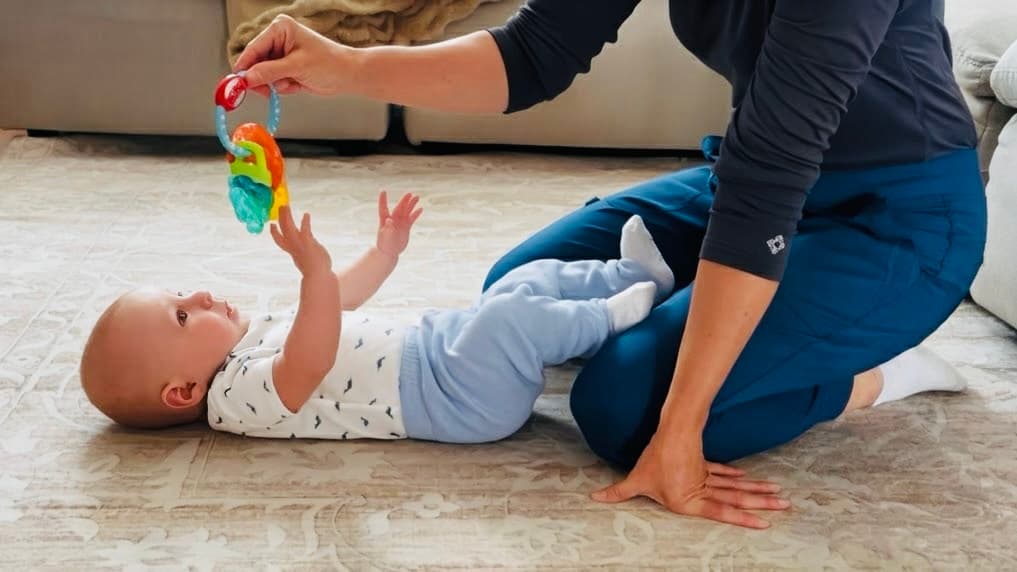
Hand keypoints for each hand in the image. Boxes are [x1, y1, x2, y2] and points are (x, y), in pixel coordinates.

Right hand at [233, 14, 353, 95]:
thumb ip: (269, 72)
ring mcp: (281, 54)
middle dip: (261, 79)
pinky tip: (297, 85)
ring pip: (263, 75)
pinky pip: (273, 82)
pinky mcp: (286, 68)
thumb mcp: (297, 67)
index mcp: (280, 29)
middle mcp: (278, 39)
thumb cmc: (330, 63)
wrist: (349, 75)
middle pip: (255, 62)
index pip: (253, 48)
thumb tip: (247, 78)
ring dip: (274, 84)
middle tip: (266, 92)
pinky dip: (283, 87)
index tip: (236, 83)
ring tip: (291, 83)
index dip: (244, 67)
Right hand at [270, 206, 332, 277]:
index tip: (272, 225)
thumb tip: (311, 241)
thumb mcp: (308, 257)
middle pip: (283, 230)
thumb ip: (307, 248)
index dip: (274, 232)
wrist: (319, 277)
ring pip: (289, 228)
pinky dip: (305, 222)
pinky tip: (306, 214)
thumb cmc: (316, 270)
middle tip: (281, 206)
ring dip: (287, 216)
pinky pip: (305, 230)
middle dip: (281, 218)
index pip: (280, 241)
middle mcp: (293, 248)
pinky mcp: (308, 244)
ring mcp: (300, 245)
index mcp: (293, 252)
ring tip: (286, 206)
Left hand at [375, 191, 422, 258]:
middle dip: (404, 201)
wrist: (389, 252)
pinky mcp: (406, 227)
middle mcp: (393, 220)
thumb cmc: (385, 245)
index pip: (383, 208)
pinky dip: (415, 214)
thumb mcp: (385, 236)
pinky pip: (411, 219)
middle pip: (399, 208)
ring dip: (411, 204)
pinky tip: (420, 209)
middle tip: (409, 194)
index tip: (383, 191)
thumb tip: (389, 219)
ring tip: (417, 197)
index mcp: (384, 220)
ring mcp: (400, 223)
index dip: (383, 200)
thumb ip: (388, 228)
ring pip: (406, 211)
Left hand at [592, 428, 788, 528]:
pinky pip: (724, 473)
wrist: (669, 431)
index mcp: (690, 500)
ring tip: (779, 494)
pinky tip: (749, 480)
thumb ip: (618, 493)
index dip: (743, 518)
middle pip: (736, 497)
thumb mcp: (636, 480)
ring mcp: (706, 476)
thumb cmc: (653, 459)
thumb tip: (594, 498)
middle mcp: (702, 489)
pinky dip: (737, 477)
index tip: (765, 522)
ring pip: (736, 486)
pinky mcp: (704, 465)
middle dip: (761, 502)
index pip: (721, 510)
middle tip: (785, 505)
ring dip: (757, 490)